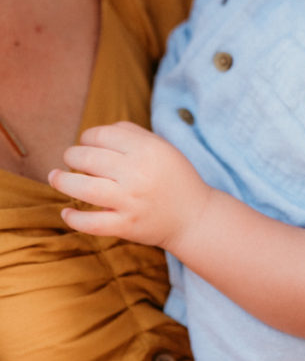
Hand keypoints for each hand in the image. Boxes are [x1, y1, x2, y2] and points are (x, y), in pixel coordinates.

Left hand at [48, 121, 208, 249]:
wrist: (194, 216)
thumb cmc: (175, 177)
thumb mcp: (162, 147)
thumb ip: (132, 134)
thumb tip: (96, 134)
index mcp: (148, 150)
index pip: (103, 135)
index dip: (88, 136)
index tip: (85, 142)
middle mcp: (138, 174)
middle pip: (89, 158)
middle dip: (72, 155)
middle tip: (69, 158)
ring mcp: (130, 202)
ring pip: (84, 188)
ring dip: (62, 181)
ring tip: (54, 177)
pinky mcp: (126, 226)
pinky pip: (92, 223)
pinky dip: (74, 218)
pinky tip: (66, 211)